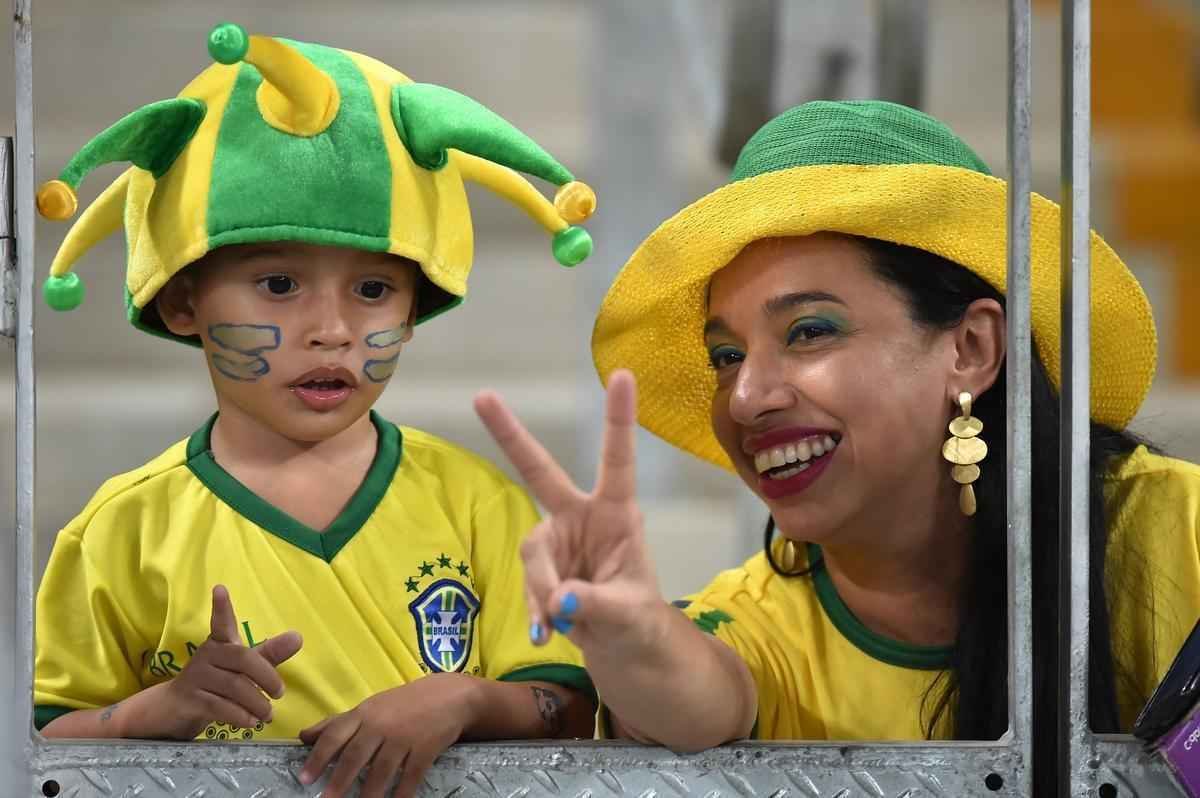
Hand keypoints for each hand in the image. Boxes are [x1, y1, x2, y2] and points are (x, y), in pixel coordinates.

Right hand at [157, 585, 301, 739]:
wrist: (174, 709)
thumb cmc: (216, 682)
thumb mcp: (243, 667)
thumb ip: (270, 654)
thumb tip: (298, 637)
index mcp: (220, 643)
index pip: (222, 622)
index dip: (221, 607)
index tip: (220, 588)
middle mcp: (207, 655)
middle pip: (243, 658)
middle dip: (267, 676)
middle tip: (280, 693)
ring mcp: (196, 677)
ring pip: (234, 686)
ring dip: (256, 703)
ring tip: (268, 715)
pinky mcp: (190, 699)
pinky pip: (219, 707)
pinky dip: (240, 716)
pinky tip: (251, 722)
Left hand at [298, 674, 476, 797]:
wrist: (449, 695)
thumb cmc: (404, 703)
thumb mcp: (370, 707)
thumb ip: (338, 722)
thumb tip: (304, 736)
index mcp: (364, 713)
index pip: (336, 734)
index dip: (319, 757)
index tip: (305, 778)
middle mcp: (381, 724)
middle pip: (356, 755)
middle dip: (340, 780)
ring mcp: (404, 737)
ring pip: (382, 769)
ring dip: (368, 793)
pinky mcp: (425, 749)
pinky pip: (411, 776)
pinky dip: (402, 793)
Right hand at [473, 369, 664, 660]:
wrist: (623, 647)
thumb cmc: (638, 619)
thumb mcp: (629, 615)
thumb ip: (596, 604)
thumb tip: (559, 600)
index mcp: (617, 513)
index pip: (617, 460)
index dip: (619, 419)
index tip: (622, 374)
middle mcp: (581, 516)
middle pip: (540, 471)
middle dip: (510, 435)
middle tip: (482, 396)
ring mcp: (557, 540)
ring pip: (533, 552)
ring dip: (542, 588)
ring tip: (563, 622)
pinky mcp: (541, 567)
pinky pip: (528, 583)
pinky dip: (535, 611)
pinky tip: (546, 633)